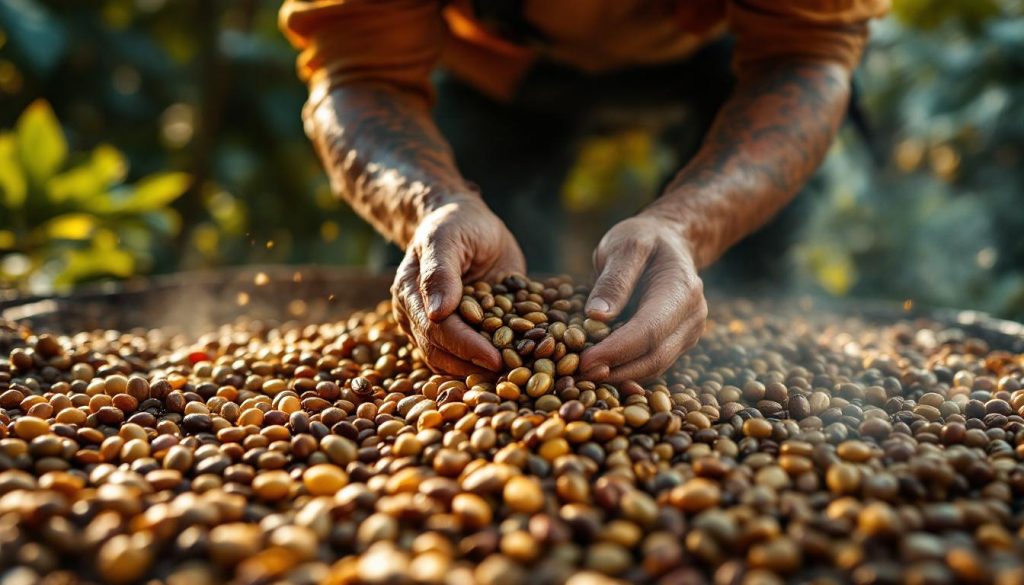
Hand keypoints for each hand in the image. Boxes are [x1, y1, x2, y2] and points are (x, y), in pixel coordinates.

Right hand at [391, 195, 525, 374]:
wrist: (465, 221)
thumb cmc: (456, 223)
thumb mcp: (448, 237)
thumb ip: (440, 271)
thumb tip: (436, 313)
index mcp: (410, 294)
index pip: (437, 329)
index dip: (466, 346)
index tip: (495, 359)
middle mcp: (417, 316)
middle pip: (442, 352)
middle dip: (475, 366)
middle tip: (511, 376)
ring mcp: (433, 327)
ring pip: (451, 362)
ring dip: (479, 372)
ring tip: (513, 377)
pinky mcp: (455, 331)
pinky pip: (466, 356)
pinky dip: (486, 364)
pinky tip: (512, 368)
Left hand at [579, 215, 706, 382]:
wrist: (670, 242)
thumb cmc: (643, 239)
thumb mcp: (624, 246)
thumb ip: (613, 280)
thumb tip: (597, 316)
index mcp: (682, 290)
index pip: (649, 330)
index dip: (616, 350)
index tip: (584, 361)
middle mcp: (692, 316)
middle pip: (654, 357)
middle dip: (616, 370)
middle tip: (578, 375)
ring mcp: (688, 333)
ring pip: (655, 367)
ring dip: (620, 376)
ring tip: (584, 377)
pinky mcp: (678, 343)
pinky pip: (652, 364)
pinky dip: (627, 370)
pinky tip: (600, 370)